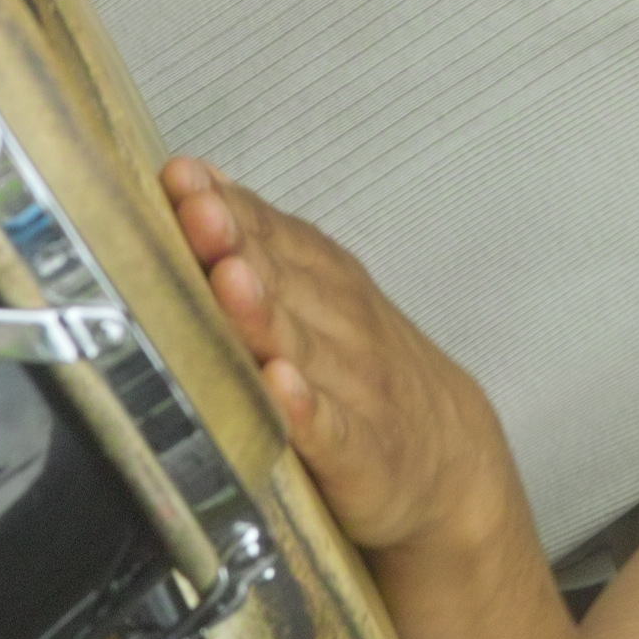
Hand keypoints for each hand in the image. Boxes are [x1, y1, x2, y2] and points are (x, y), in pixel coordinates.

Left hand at [163, 157, 510, 550]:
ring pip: (302, 347)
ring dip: (264, 314)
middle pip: (282, 282)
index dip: (231, 208)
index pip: (275, 236)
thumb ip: (267, 247)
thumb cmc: (365, 373)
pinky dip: (307, 408)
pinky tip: (280, 387)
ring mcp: (355, 391)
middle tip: (196, 213)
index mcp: (329, 284)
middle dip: (237, 245)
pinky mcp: (362, 454)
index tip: (183, 179)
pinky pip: (332, 428)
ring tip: (228, 283)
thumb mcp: (327, 298)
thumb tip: (200, 184)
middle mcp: (343, 328)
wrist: (455, 459)